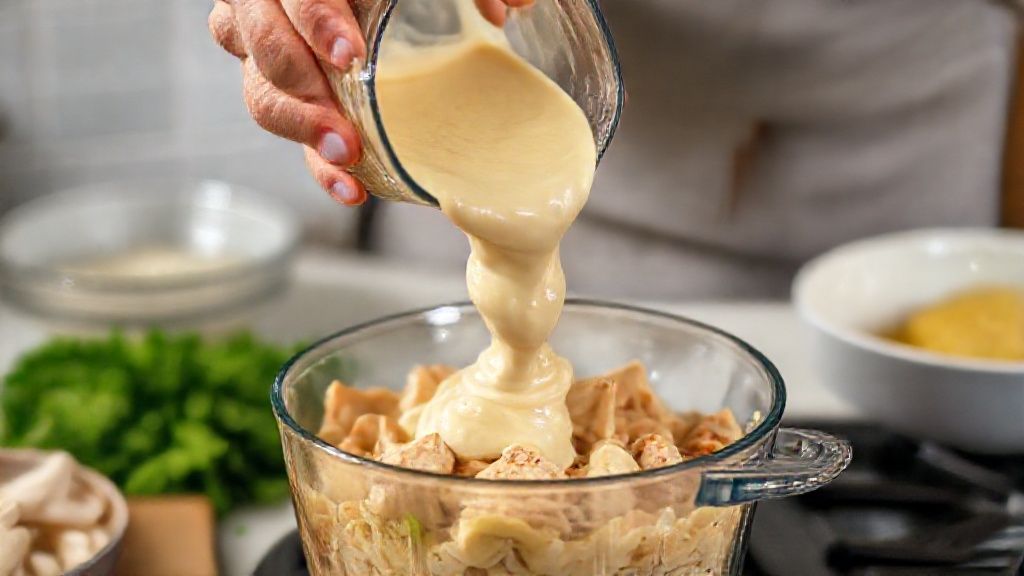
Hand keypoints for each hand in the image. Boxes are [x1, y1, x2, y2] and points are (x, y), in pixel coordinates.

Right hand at [209, 0, 533, 205]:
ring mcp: (268, 52)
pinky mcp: (285, 95)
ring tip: (348, 157)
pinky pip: (291, 135)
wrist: (351, 12)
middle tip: (346, 130)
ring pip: (263, 94)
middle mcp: (270, 7)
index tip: (351, 54)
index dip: (316, 21)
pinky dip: (318, 166)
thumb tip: (513, 6)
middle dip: (304, 92)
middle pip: (266, 47)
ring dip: (305, 132)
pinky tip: (351, 187)